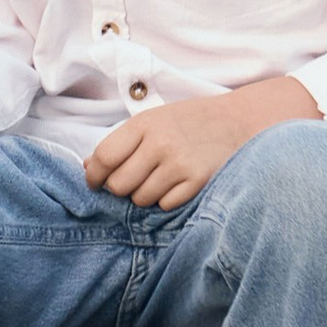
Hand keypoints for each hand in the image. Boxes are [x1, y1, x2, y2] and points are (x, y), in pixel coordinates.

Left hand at [83, 73, 320, 210]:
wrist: (237, 121)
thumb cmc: (188, 121)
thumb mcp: (153, 121)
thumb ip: (121, 143)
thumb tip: (89, 168)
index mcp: (144, 124)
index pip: (104, 157)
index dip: (95, 175)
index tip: (96, 182)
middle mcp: (159, 144)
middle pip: (119, 184)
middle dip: (121, 188)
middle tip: (132, 181)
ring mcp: (179, 164)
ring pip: (141, 199)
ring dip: (144, 195)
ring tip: (158, 179)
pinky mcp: (197, 182)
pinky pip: (165, 205)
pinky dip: (166, 200)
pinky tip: (176, 184)